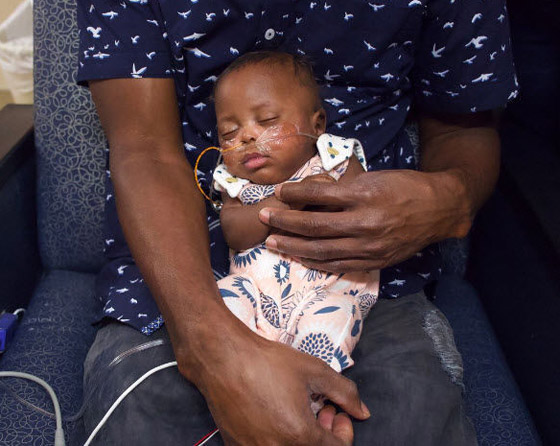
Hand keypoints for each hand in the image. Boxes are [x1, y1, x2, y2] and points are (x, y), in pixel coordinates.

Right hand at [184, 317, 368, 445]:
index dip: (344, 432)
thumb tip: (362, 412)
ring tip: (299, 410)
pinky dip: (280, 438)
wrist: (223, 359)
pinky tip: (278, 414)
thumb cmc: (267, 362)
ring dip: (302, 437)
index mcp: (299, 436)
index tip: (338, 413)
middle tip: (321, 409)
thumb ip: (345, 393)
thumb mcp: (314, 371)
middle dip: (324, 434)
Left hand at [259, 169, 470, 271]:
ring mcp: (368, 245)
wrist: (438, 209)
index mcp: (364, 195)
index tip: (278, 191)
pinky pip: (337, 264)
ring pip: (321, 249)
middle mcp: (364, 222)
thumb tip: (309, 194)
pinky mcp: (373, 260)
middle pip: (314, 225)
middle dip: (284, 222)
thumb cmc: (404, 187)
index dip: (293, 193)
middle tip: (263, 218)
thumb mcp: (374, 178)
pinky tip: (299, 257)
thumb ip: (342, 189)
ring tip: (272, 242)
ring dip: (293, 246)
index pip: (318, 195)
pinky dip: (315, 262)